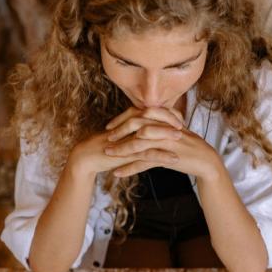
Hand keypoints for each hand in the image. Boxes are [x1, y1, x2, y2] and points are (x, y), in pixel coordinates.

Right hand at [68, 107, 182, 177]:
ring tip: (183, 140)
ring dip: (168, 136)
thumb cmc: (105, 147)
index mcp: (129, 120)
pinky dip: (163, 155)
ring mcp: (128, 138)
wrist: (87, 157)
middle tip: (184, 126)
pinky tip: (174, 160)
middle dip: (170, 121)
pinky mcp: (128, 152)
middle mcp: (129, 125)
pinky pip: (148, 153)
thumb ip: (134, 132)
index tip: (179, 118)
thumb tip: (149, 130)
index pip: (151, 112)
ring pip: (152, 133)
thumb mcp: (123, 137)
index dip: (166, 114)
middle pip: (154, 118)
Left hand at [104, 108, 222, 180]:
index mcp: (164, 119)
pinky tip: (118, 173)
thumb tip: (143, 123)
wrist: (205, 160)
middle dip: (119, 131)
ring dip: (121, 149)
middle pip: (136, 124)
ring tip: (108, 155)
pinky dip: (129, 168)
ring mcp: (166, 142)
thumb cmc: (189, 146)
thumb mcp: (173, 131)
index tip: (110, 125)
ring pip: (138, 143)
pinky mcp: (167, 157)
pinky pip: (144, 162)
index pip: (139, 113)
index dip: (123, 118)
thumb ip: (159, 125)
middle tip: (107, 138)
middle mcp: (164, 128)